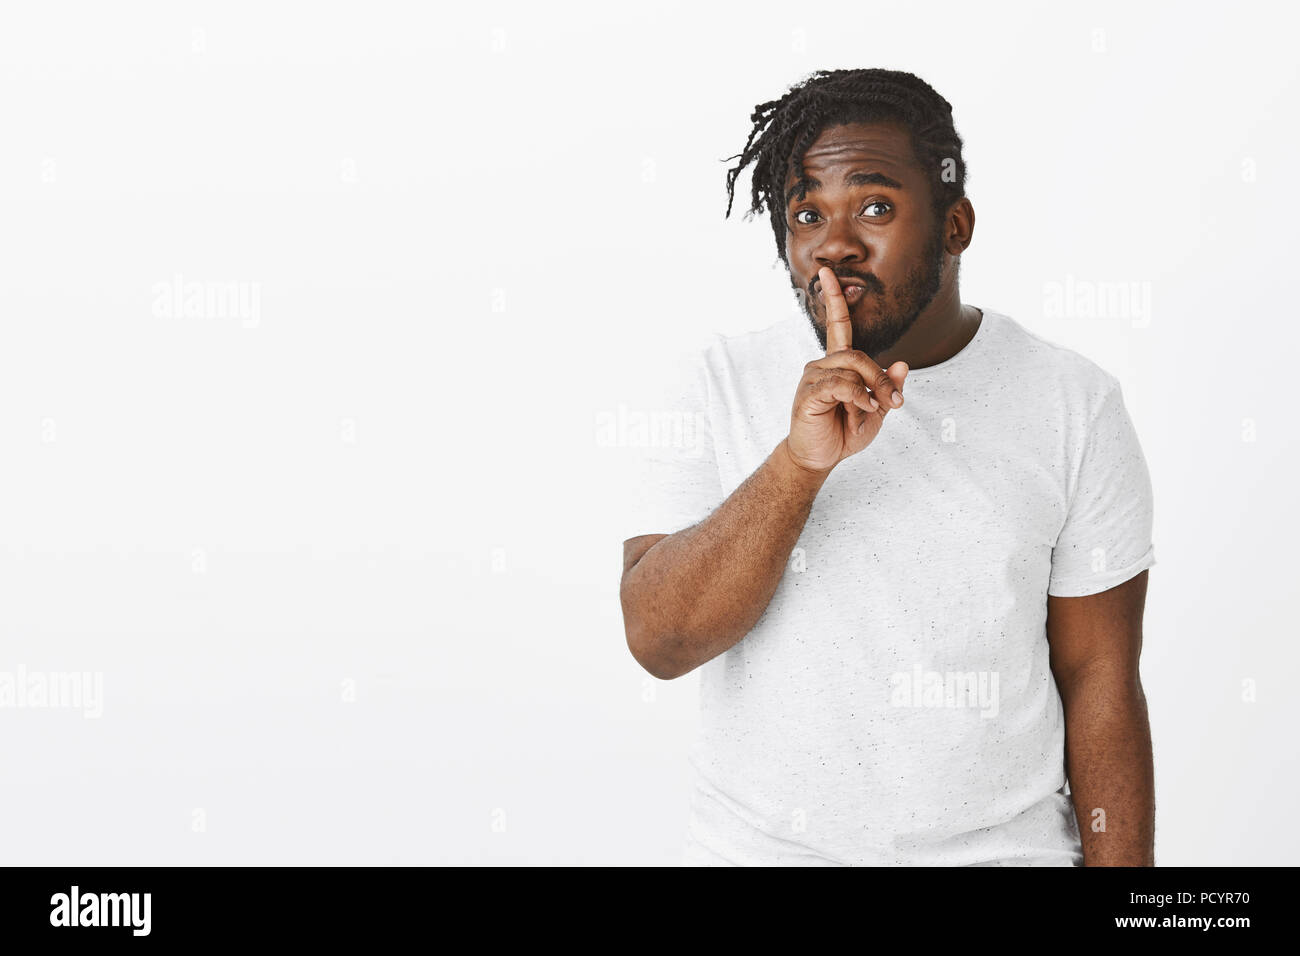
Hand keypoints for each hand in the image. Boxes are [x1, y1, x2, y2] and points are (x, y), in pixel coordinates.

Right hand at [785, 267, 908, 474]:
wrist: (819, 457)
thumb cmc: (843, 432)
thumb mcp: (876, 410)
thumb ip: (888, 388)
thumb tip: (902, 364)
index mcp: (838, 364)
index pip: (836, 324)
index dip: (834, 298)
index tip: (827, 272)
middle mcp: (822, 365)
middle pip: (859, 354)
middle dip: (881, 379)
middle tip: (894, 403)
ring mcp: (812, 377)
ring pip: (851, 368)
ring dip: (869, 391)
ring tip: (870, 412)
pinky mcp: (808, 393)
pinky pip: (840, 385)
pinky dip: (857, 398)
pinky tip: (859, 411)